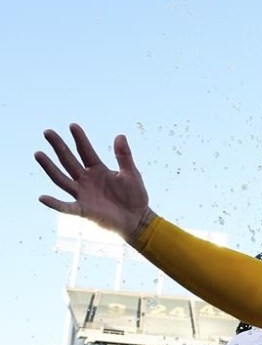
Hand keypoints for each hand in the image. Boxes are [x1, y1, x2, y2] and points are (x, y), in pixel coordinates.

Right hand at [35, 123, 153, 241]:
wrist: (138, 219)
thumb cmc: (135, 196)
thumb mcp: (132, 173)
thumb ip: (124, 156)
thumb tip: (120, 135)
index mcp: (98, 170)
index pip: (86, 151)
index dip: (80, 139)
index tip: (72, 125)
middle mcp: (86, 180)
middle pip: (69, 161)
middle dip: (59, 147)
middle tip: (48, 132)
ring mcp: (83, 194)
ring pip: (62, 179)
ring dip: (50, 167)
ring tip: (38, 153)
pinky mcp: (83, 210)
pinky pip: (66, 206)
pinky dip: (54, 203)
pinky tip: (42, 198)